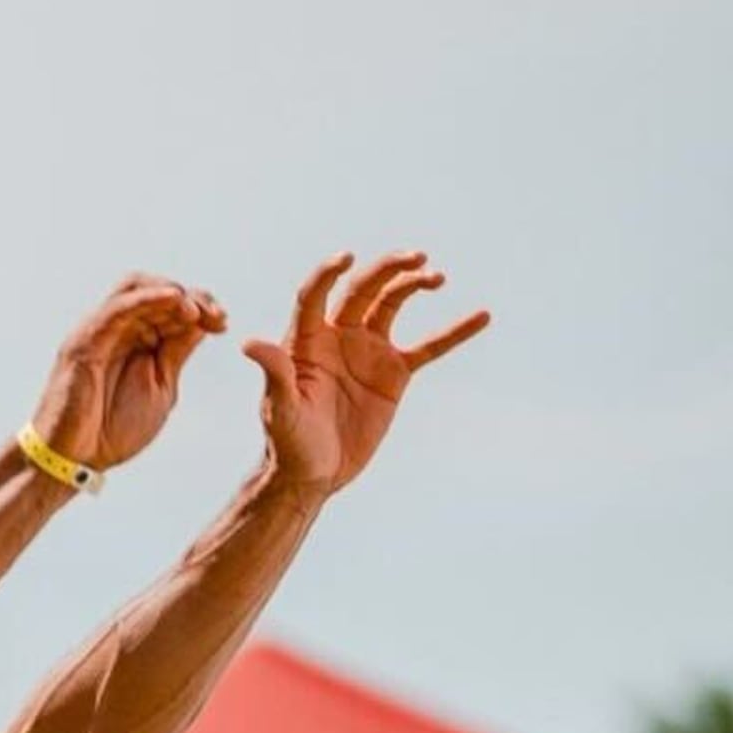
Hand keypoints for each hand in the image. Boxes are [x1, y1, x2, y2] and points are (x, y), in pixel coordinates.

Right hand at [30, 276, 227, 473]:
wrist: (76, 460)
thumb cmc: (112, 431)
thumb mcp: (160, 388)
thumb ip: (176, 354)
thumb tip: (201, 322)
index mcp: (137, 340)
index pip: (171, 306)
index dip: (201, 308)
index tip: (223, 324)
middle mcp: (117, 329)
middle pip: (157, 290)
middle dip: (193, 298)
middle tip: (217, 317)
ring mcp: (99, 331)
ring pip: (136, 287)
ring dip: (170, 293)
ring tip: (195, 309)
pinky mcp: (85, 340)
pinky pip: (118, 307)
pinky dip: (147, 298)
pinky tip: (174, 299)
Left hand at [245, 250, 488, 494]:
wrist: (313, 474)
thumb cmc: (288, 442)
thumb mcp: (280, 408)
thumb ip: (274, 372)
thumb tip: (250, 343)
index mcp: (306, 340)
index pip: (315, 294)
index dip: (328, 274)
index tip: (346, 258)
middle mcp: (338, 336)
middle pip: (363, 289)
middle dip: (388, 269)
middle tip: (416, 259)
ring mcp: (369, 351)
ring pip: (394, 304)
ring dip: (414, 285)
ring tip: (436, 277)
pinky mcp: (394, 373)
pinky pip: (429, 346)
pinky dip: (454, 332)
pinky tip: (482, 315)